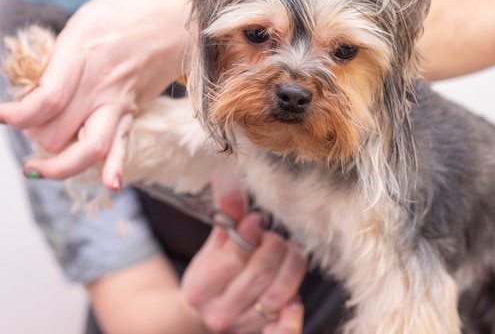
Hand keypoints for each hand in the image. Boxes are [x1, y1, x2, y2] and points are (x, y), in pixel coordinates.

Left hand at [0, 0, 190, 188]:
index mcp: (84, 53)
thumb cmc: (129, 13)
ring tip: (36, 169)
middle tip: (26, 125)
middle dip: (32, 137)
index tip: (0, 115)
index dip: (16, 115)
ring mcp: (120, 102)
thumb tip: (36, 92)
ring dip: (58, 167)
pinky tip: (111, 185)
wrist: (179, 19)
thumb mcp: (84, 21)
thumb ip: (59, 58)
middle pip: (56, 133)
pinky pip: (122, 146)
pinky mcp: (133, 111)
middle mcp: (102, 85)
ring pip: (89, 150)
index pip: (45, 100)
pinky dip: (115, 168)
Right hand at [181, 177, 305, 333]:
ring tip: (286, 252)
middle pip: (260, 273)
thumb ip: (226, 214)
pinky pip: (284, 328)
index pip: (234, 257)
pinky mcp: (260, 333)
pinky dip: (294, 312)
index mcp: (200, 287)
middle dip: (274, 246)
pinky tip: (295, 298)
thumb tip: (228, 177)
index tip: (258, 220)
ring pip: (278, 294)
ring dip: (290, 266)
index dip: (251, 233)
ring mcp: (242, 326)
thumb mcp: (214, 244)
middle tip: (273, 237)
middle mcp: (219, 312)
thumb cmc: (213, 274)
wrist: (206, 315)